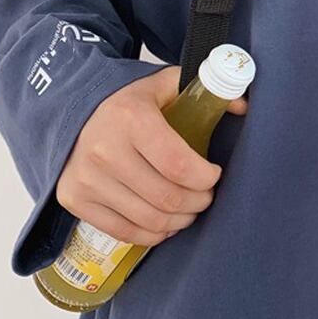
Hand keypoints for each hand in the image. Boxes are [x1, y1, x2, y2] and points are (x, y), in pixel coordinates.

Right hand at [55, 65, 247, 246]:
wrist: (74, 111)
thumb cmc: (131, 101)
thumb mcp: (166, 84)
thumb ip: (205, 89)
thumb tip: (243, 106)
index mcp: (130, 117)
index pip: (178, 164)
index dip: (205, 177)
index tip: (214, 174)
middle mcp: (104, 150)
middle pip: (166, 196)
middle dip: (197, 201)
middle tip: (206, 196)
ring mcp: (86, 179)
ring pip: (148, 219)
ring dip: (179, 220)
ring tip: (189, 209)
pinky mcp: (74, 199)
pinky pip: (123, 232)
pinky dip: (153, 234)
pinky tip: (166, 222)